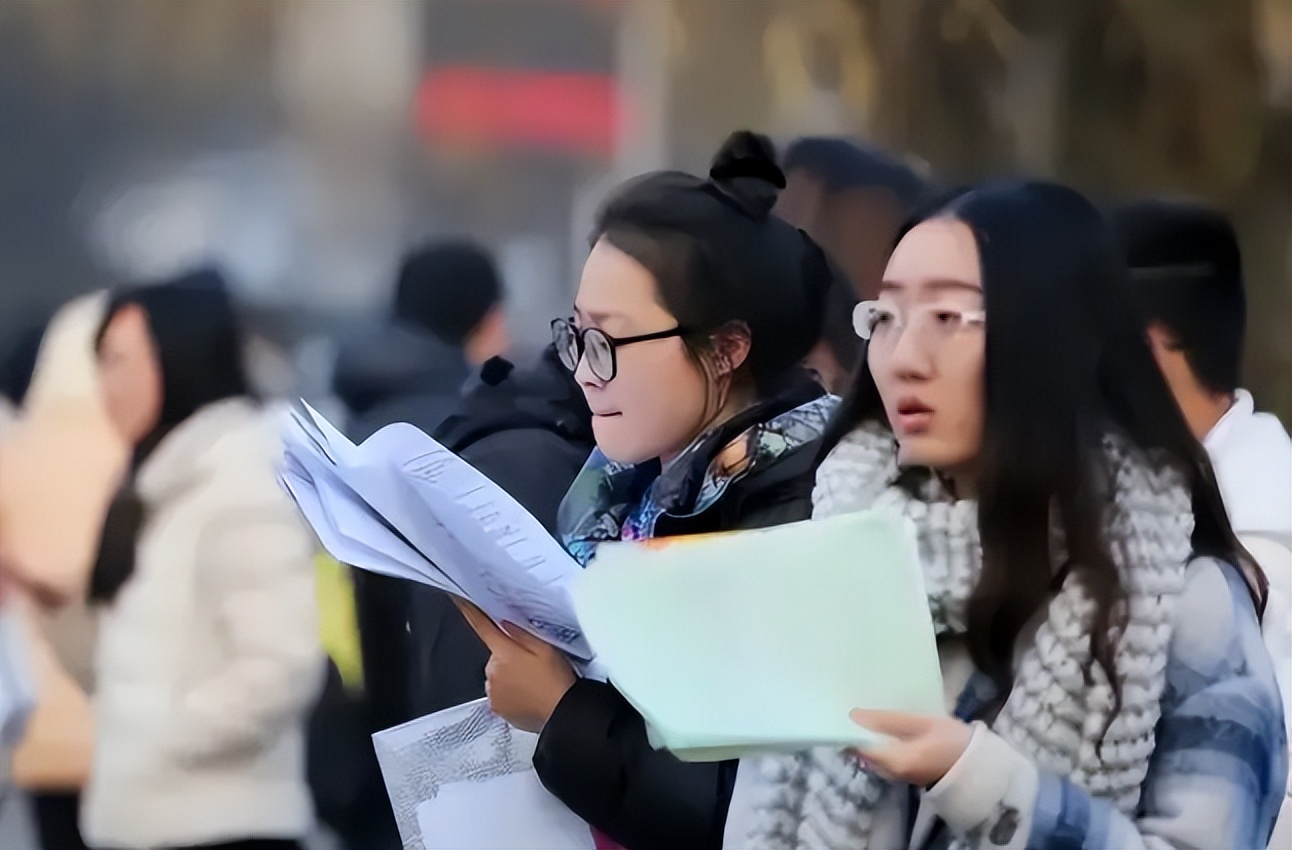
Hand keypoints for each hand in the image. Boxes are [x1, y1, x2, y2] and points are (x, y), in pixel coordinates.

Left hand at [454, 598, 576, 732]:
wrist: (562, 713)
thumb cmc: (556, 679)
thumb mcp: (546, 649)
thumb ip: (522, 634)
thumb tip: (504, 623)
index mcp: (504, 653)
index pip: (482, 627)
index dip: (469, 612)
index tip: (458, 599)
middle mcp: (492, 672)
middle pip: (495, 656)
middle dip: (508, 658)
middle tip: (531, 666)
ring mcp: (492, 692)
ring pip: (497, 676)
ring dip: (509, 677)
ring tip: (532, 684)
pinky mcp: (496, 708)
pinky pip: (499, 694)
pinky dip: (510, 693)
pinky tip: (528, 696)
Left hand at [848, 709, 973, 786]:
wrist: (980, 769)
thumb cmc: (954, 742)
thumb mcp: (924, 723)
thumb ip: (890, 720)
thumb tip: (854, 715)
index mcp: (894, 761)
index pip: (857, 746)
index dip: (848, 729)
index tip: (844, 710)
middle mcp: (890, 773)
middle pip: (862, 751)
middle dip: (857, 731)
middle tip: (858, 706)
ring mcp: (897, 775)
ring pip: (872, 754)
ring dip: (869, 736)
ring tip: (871, 712)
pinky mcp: (904, 772)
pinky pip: (883, 756)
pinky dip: (880, 742)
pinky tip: (887, 727)